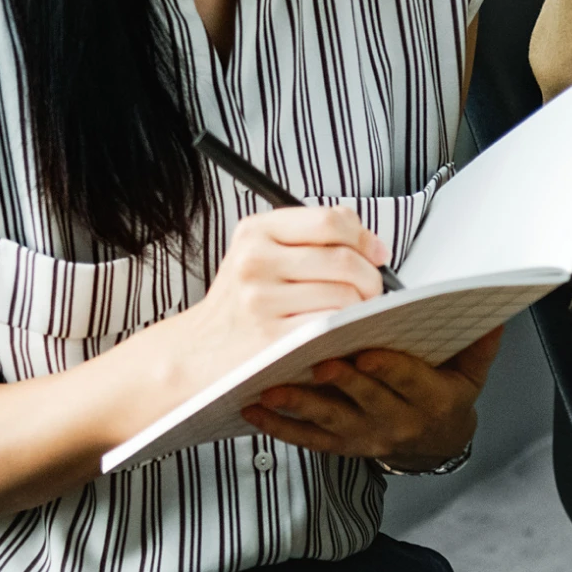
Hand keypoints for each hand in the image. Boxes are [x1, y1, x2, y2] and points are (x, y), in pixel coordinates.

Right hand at [196, 207, 388, 370]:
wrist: (197, 351)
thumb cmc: (241, 303)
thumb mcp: (260, 254)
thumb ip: (311, 239)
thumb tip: (373, 246)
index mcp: (254, 232)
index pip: (330, 220)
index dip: (363, 237)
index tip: (373, 254)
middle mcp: (254, 261)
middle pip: (343, 259)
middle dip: (370, 277)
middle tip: (368, 291)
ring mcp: (260, 300)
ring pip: (344, 294)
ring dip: (361, 307)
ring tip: (348, 313)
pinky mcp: (271, 337)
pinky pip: (332, 324)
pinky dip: (345, 329)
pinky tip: (334, 331)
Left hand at [243, 327, 502, 465]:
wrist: (434, 441)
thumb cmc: (445, 394)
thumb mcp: (470, 371)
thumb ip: (478, 343)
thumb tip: (493, 311)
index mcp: (431, 399)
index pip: (410, 381)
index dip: (390, 368)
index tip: (369, 352)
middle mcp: (397, 421)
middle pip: (367, 400)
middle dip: (343, 383)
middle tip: (319, 362)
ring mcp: (365, 436)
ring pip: (330, 421)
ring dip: (301, 404)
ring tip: (272, 388)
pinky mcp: (339, 445)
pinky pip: (307, 439)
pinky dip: (278, 427)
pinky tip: (254, 409)